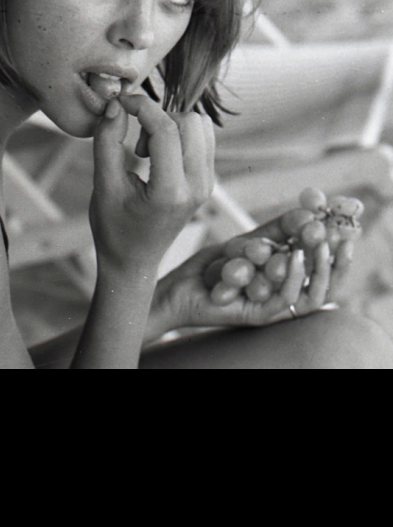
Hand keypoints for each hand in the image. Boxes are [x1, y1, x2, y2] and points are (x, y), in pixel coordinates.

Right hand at [89, 92, 214, 277]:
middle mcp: (197, 187)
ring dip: (171, 125)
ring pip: (200, 125)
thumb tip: (116, 105)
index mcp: (170, 192)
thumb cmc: (113, 228)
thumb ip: (107, 141)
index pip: (165, 130)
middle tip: (136, 146)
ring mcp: (207, 184)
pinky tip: (160, 155)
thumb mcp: (103, 185)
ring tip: (148, 152)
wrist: (134, 260)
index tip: (121, 102)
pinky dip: (180, 134)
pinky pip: (203, 137)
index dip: (142, 106)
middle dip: (157, 119)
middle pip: (189, 121)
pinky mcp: (208, 181)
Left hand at [148, 215, 355, 334]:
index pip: (326, 272)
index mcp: (287, 284)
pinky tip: (292, 256)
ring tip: (316, 240)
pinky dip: (292, 278)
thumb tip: (309, 210)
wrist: (177, 286)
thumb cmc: (212, 266)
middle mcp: (284, 299)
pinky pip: (284, 301)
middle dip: (336, 259)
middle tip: (339, 234)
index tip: (348, 227)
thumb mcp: (249, 241)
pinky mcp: (257, 317)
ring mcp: (273, 310)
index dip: (341, 252)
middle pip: (326, 286)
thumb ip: (278, 230)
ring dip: (317, 267)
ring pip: (310, 296)